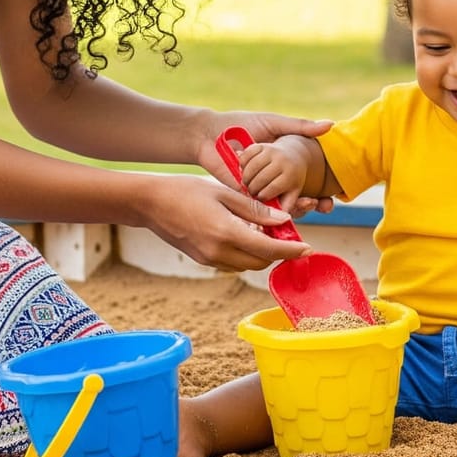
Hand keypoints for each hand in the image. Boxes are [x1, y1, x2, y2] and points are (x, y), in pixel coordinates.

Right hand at [143, 174, 311, 272]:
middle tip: (286, 234)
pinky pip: (233, 262)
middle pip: (261, 262)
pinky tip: (245, 234)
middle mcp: (218, 252)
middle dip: (278, 252)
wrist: (150, 203)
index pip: (268, 250)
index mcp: (226, 232)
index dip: (291, 251)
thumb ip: (255, 209)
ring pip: (247, 265)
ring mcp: (209, 259)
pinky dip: (245, 254)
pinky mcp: (203, 260)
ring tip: (265, 232)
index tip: (307, 248)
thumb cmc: (186, 190)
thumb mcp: (224, 193)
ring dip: (261, 254)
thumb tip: (283, 221)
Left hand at [200, 110, 334, 213]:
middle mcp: (269, 180)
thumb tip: (331, 124)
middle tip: (321, 204)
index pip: (302, 187)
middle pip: (294, 202)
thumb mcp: (274, 123)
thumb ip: (300, 127)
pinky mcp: (242, 196)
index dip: (318, 198)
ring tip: (311, 203)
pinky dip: (277, 213)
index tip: (328, 202)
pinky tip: (290, 211)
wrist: (209, 132)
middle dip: (309, 205)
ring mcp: (256, 189)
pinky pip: (261, 210)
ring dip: (298, 209)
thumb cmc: (240, 123)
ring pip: (281, 209)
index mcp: (278, 167)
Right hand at [239, 141, 308, 211]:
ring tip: (248, 185)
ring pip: (251, 168)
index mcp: (291, 174)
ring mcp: (271, 151)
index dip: (262, 197)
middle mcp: (282, 160)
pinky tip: (245, 172)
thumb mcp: (291, 194)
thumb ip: (285, 206)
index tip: (260, 200)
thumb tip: (280, 219)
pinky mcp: (261, 145)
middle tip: (251, 194)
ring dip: (246, 178)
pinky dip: (242, 165)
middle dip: (253, 189)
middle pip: (259, 179)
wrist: (293, 156)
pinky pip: (245, 156)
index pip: (271, 189)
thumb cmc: (291, 180)